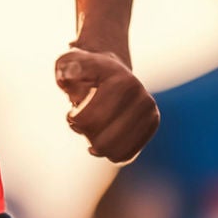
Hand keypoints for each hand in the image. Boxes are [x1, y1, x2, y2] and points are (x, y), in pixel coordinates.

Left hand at [56, 48, 157, 163]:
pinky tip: (102, 141)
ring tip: (91, 133)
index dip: (76, 122)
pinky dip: (109, 152)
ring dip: (96, 146)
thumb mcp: (71, 63)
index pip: (93, 120)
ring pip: (115, 151)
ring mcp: (150, 113)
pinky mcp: (151, 126)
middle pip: (104, 141)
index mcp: (124, 83)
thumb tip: (66, 78)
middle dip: (86, 134)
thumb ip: (66, 68)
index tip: (71, 114)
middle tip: (79, 125)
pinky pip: (126, 155)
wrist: (112, 71)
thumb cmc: (86, 71)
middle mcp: (143, 98)